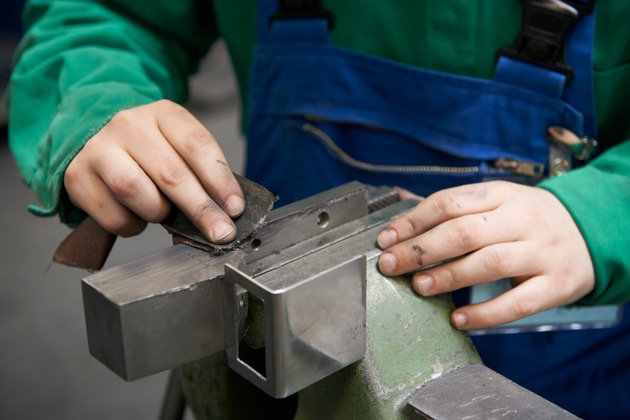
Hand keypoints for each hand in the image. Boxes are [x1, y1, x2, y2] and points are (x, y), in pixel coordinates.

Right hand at [64, 100, 243, 242]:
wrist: (95, 135)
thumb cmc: (151, 149)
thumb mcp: (178, 145)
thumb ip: (201, 173)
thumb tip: (226, 213)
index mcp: (164, 113)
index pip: (198, 146)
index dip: (220, 181)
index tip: (235, 208)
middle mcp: (129, 125)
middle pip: (171, 173)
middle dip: (200, 209)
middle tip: (220, 233)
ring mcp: (99, 148)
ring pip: (136, 192)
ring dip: (158, 212)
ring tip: (162, 211)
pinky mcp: (78, 175)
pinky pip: (113, 215)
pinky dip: (132, 225)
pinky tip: (136, 214)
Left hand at [377, 181, 594, 329]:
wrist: (589, 233)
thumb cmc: (526, 220)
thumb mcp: (496, 202)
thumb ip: (454, 208)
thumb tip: (401, 211)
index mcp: (501, 194)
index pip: (449, 203)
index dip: (413, 222)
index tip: (386, 240)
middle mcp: (522, 219)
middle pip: (464, 232)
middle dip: (421, 250)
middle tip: (391, 265)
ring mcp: (541, 251)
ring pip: (490, 263)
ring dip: (449, 276)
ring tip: (419, 286)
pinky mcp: (556, 284)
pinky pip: (518, 302)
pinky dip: (486, 313)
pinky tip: (459, 319)